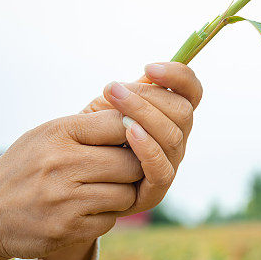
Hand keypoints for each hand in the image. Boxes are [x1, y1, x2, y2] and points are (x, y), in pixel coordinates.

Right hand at [0, 110, 141, 259]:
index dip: (135, 132)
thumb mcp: (48, 136)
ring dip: (121, 195)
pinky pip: (111, 220)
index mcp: (59, 133)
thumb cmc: (27, 168)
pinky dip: (105, 216)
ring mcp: (64, 199)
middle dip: (134, 168)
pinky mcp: (67, 228)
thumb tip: (142, 121)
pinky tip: (85, 210)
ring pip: (126, 194)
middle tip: (121, 171)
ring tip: (102, 190)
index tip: (132, 140)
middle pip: (131, 163)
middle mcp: (61, 164)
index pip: (120, 124)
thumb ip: (92, 126)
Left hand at [82, 62, 202, 215]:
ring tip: (114, 102)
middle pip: (183, 112)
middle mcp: (176, 140)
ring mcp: (169, 165)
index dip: (179, 77)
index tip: (149, 67)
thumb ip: (131, 90)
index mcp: (170, 117)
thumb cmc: (88, 135)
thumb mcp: (107, 106)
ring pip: (172, 137)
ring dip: (143, 115)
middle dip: (148, 96)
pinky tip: (129, 132)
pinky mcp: (155, 192)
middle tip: (113, 89)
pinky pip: (162, 169)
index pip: (192, 93)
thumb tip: (151, 72)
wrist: (68, 174)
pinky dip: (148, 148)